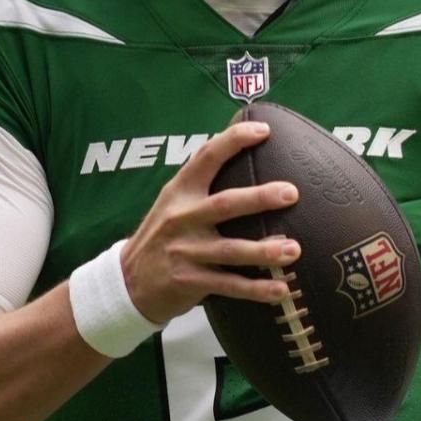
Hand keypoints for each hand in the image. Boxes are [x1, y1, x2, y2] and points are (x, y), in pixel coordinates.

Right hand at [119, 120, 300, 323]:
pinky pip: (229, 285)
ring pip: (230, 250)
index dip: (234, 141)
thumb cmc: (163, 236)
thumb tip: (248, 157)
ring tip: (294, 250)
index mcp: (180, 192)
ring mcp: (185, 251)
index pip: (206, 158)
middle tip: (291, 193)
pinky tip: (281, 290)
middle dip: (259, 198)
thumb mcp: (173, 204)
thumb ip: (203, 185)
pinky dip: (256, 289)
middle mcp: (182, 218)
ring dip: (264, 251)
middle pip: (225, 204)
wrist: (127, 282)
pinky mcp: (190, 281)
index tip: (264, 131)